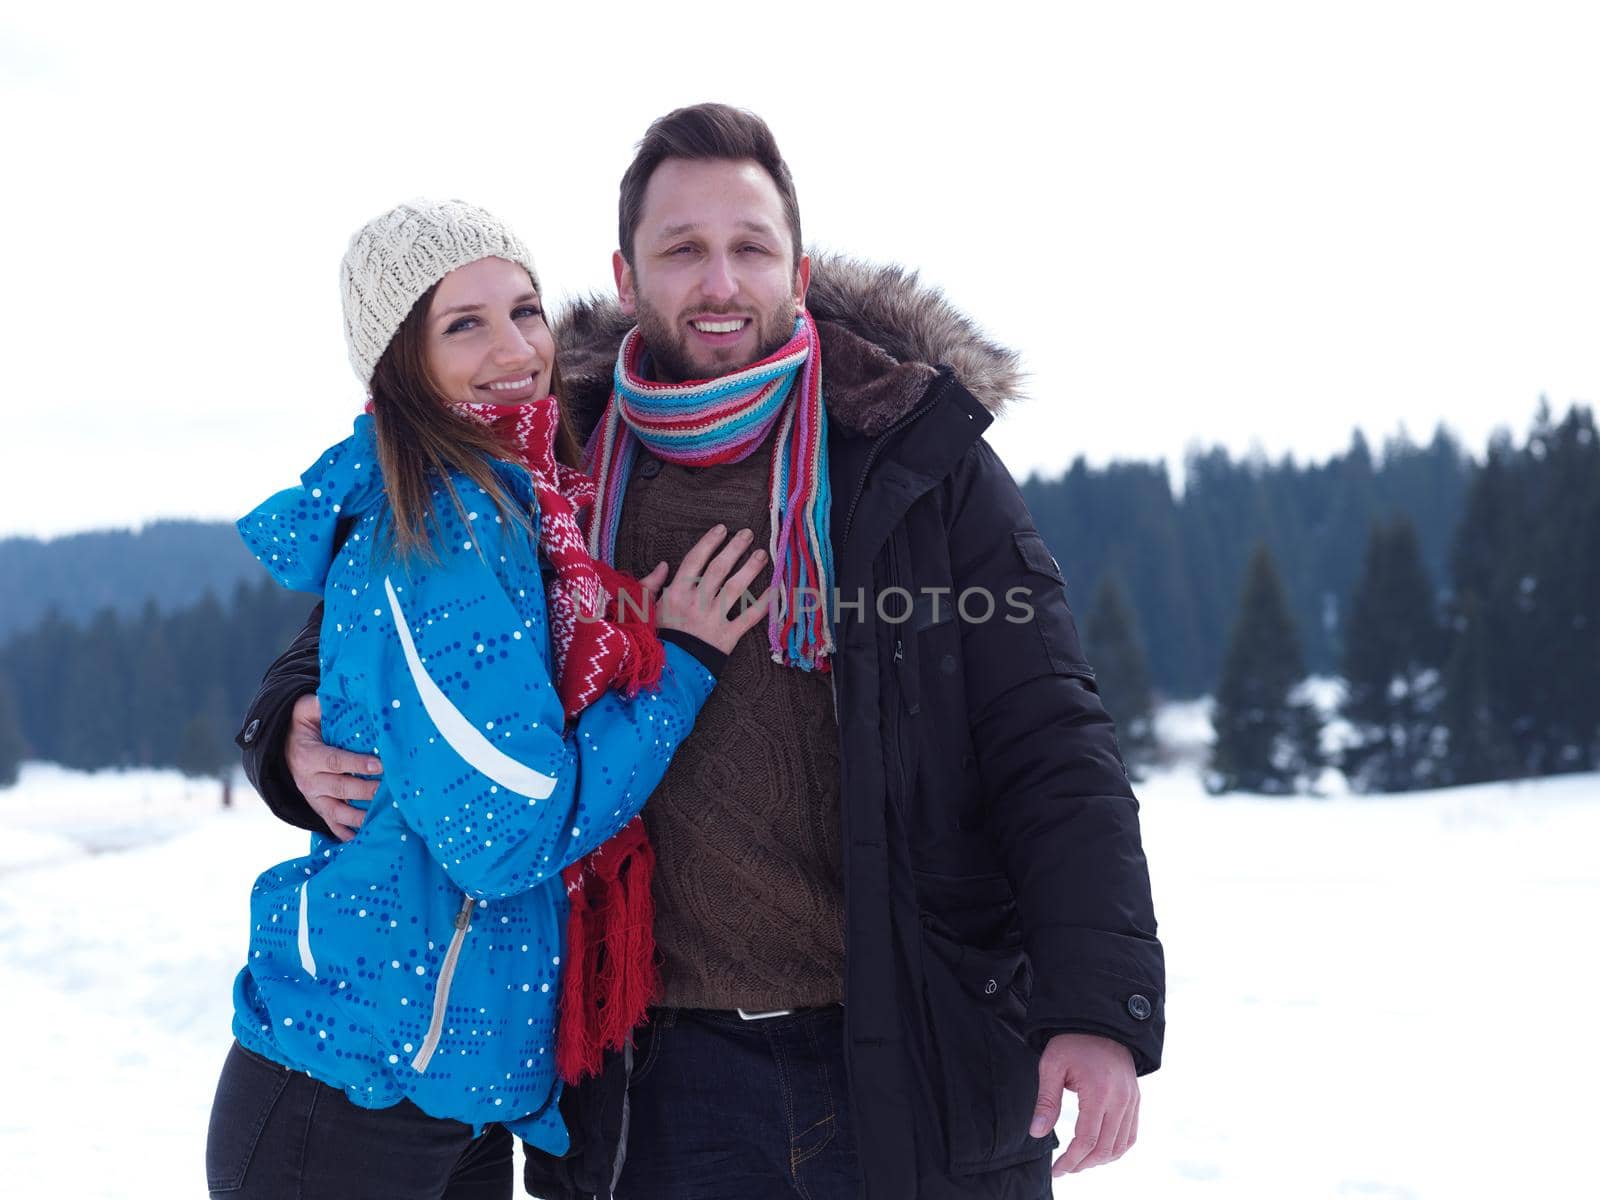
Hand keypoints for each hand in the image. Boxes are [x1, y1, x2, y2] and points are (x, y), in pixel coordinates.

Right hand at [284, 694, 380, 841]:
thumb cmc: (303, 723)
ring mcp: (314, 797)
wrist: (281, 746)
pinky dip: (345, 834)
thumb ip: (322, 704)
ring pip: (337, 811)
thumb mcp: (307, 709)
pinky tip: (363, 840)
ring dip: (360, 817)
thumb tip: (343, 694)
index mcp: (308, 755)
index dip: (357, 762)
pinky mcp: (318, 807)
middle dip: (366, 790)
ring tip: (383, 818)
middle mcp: (309, 780)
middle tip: (389, 790)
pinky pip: (331, 824)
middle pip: (341, 788)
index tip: (380, 763)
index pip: (334, 760)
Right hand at [642, 524, 774, 655]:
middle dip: (734, 548)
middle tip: (747, 533)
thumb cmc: (653, 640)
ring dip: (750, 569)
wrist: (666, 674)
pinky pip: (748, 618)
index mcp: (676, 593)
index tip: (722, 529)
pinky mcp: (727, 638)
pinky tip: (774, 591)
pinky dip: (763, 605)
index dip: (709, 542)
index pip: (695, 560)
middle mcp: (696, 603)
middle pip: (719, 569)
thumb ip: (649, 585)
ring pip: (735, 589)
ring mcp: (713, 620)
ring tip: (762, 554)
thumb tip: (663, 565)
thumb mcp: (642, 610)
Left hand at [1030, 1032, 1138, 1175]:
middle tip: (1065, 1168)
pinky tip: (1100, 1151)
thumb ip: (1046, 1101)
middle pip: (1105, 1148)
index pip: (1087, 1140)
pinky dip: (1117, 1149)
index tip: (1057, 1170)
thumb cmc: (1072, 1041)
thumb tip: (1036, 1133)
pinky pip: (1131, 1134)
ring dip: (1101, 1160)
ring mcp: (1131, 1100)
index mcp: (1099, 1091)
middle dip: (1083, 1164)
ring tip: (1079, 1162)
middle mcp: (1121, 1099)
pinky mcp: (1135, 1098)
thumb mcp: (1052, 1065)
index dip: (1071, 1160)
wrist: (1101, 1020)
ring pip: (1121, 1145)